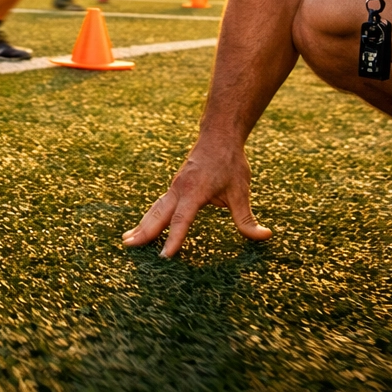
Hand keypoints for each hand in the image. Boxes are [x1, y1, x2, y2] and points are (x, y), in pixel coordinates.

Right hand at [122, 135, 271, 257]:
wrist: (218, 136)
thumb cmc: (229, 163)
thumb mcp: (241, 191)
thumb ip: (247, 218)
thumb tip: (265, 236)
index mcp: (195, 192)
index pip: (182, 220)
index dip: (174, 239)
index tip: (165, 256)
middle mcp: (180, 190)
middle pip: (159, 215)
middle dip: (144, 231)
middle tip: (128, 246)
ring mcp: (175, 187)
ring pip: (155, 209)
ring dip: (142, 224)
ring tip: (127, 240)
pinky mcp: (175, 187)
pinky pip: (159, 204)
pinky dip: (149, 217)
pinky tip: (143, 226)